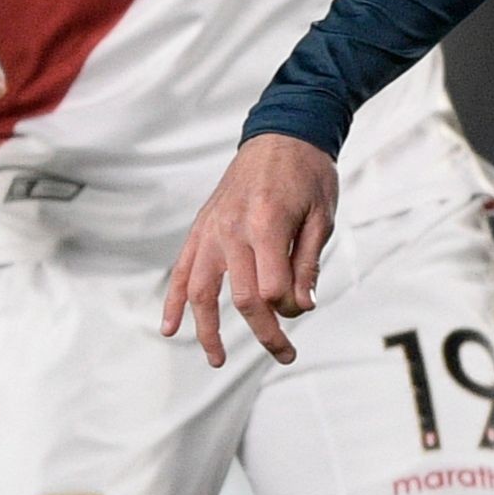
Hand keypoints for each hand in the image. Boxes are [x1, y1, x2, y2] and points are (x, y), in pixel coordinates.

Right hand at [161, 134, 339, 364]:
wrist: (282, 135)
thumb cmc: (309, 175)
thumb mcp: (322, 217)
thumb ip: (307, 264)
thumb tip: (301, 308)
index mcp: (266, 223)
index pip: (271, 288)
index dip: (289, 309)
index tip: (304, 309)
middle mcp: (232, 229)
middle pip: (242, 297)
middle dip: (265, 333)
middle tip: (286, 355)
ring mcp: (211, 230)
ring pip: (202, 292)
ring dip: (208, 330)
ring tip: (217, 360)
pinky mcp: (200, 229)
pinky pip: (183, 271)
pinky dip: (175, 302)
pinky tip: (171, 329)